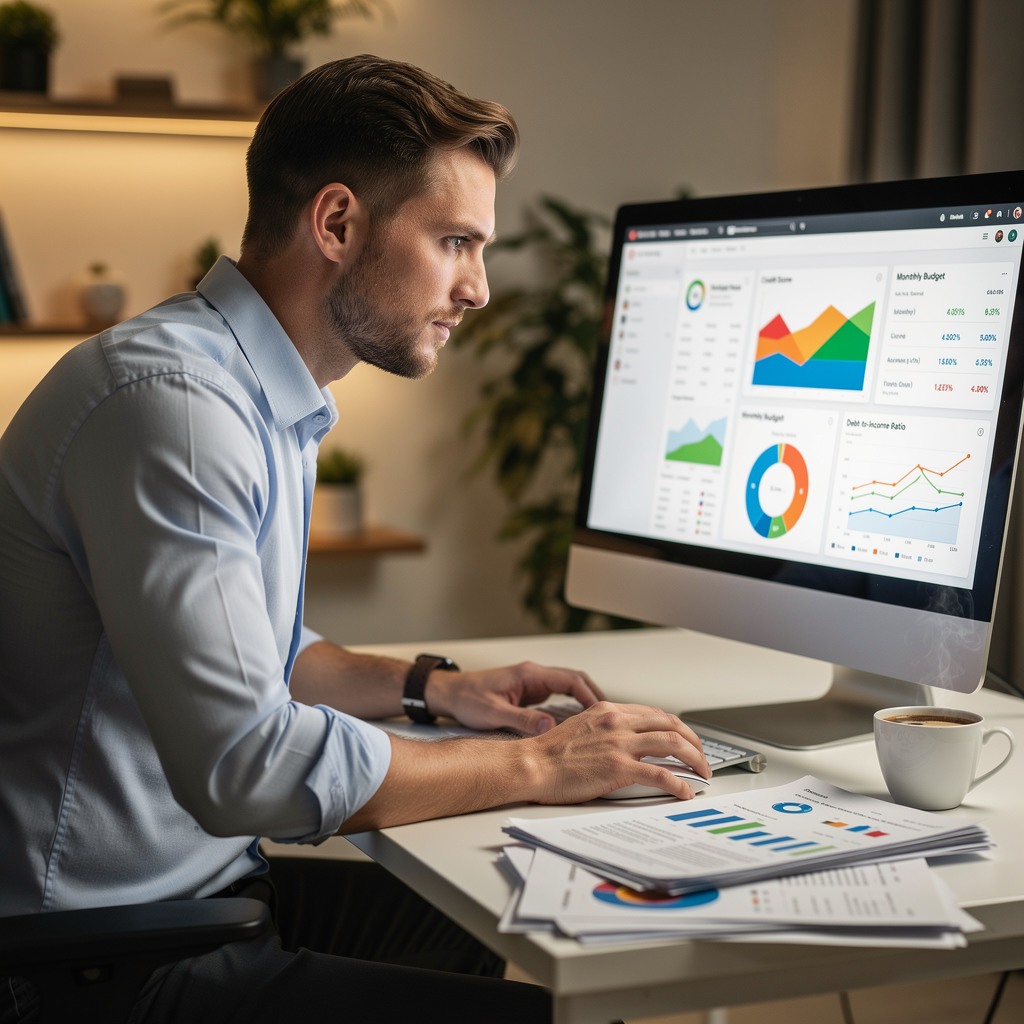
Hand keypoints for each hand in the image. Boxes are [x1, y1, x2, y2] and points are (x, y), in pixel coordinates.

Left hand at [425, 661, 604, 733]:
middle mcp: (534, 675)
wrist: (448, 693)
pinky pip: (558, 696)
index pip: (569, 679)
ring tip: (601, 721)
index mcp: (529, 674)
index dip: (589, 695)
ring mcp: (532, 683)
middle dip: (594, 696)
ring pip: (568, 687)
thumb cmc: (467, 699)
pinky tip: (580, 722)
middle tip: (611, 717)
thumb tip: (549, 728)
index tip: (603, 712)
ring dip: (585, 700)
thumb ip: (521, 720)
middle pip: (575, 680)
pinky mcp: (529, 692)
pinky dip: (573, 705)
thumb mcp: (493, 713)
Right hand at [519, 701, 710, 802]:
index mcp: (608, 710)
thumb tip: (625, 740)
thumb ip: (605, 729)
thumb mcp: (580, 726)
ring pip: (674, 745)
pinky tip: (685, 792)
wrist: (531, 764)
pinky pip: (661, 775)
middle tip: (702, 758)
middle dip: (694, 742)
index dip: (676, 728)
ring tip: (703, 774)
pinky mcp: (619, 768)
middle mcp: (618, 722)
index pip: (654, 714)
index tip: (685, 740)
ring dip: (695, 760)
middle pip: (671, 725)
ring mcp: (620, 744)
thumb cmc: (549, 753)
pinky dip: (679, 784)